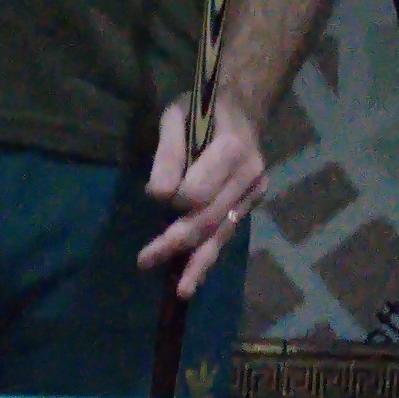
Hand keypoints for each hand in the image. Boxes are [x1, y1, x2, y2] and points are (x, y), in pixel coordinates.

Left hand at [140, 99, 265, 298]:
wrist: (242, 107)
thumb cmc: (202, 108)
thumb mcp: (177, 114)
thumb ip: (169, 152)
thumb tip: (158, 196)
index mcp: (232, 148)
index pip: (200, 191)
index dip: (176, 197)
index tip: (157, 194)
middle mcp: (249, 175)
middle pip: (209, 218)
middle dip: (177, 241)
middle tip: (144, 259)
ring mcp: (254, 193)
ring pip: (221, 234)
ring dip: (196, 263)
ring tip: (178, 291)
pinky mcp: (251, 205)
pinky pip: (226, 235)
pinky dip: (208, 259)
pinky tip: (191, 282)